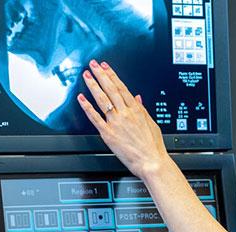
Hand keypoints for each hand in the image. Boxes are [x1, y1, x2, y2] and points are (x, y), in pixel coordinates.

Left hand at [77, 59, 169, 178]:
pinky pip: (95, 118)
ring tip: (86, 76)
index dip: (112, 75)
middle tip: (93, 65)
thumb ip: (142, 109)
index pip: (122, 88)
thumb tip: (137, 98)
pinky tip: (81, 99)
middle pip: (111, 90)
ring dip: (93, 86)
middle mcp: (126, 114)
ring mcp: (116, 123)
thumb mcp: (152, 123)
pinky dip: (87, 107)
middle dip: (101, 75)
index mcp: (137, 110)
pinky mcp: (109, 134)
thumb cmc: (153, 146)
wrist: (152, 162)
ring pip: (102, 100)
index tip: (106, 67)